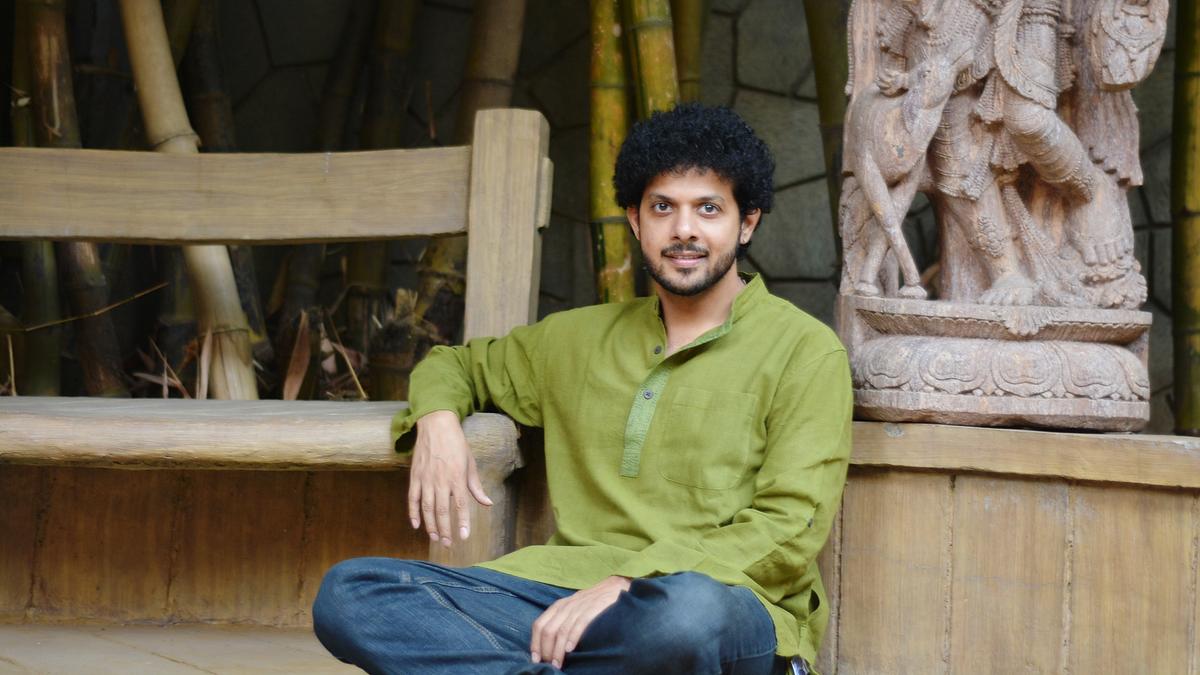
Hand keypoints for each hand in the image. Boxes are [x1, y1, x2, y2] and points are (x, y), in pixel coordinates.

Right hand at [407, 410, 492, 546]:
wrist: (436, 425)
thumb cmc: (457, 444)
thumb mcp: (470, 463)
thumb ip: (476, 486)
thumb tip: (487, 503)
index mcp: (457, 477)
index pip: (461, 506)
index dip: (463, 523)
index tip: (464, 537)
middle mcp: (441, 481)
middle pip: (443, 511)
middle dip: (445, 530)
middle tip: (448, 544)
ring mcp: (426, 479)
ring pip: (427, 508)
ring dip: (431, 525)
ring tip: (435, 538)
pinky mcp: (415, 477)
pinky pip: (412, 499)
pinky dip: (413, 513)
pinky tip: (417, 525)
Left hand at [530, 576, 630, 668]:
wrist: (614, 587)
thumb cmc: (591, 603)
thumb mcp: (572, 609)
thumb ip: (560, 622)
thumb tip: (548, 645)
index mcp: (558, 606)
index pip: (539, 625)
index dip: (535, 643)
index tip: (535, 659)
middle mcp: (565, 606)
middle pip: (548, 630)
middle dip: (546, 650)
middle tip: (549, 664)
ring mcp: (579, 607)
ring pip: (561, 631)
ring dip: (557, 650)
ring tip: (558, 664)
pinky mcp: (593, 608)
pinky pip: (579, 624)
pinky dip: (573, 637)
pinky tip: (570, 650)